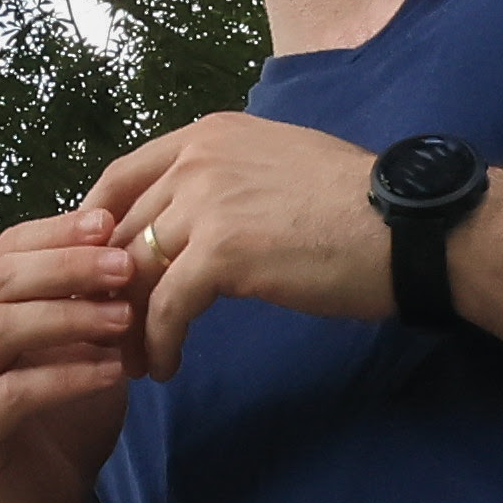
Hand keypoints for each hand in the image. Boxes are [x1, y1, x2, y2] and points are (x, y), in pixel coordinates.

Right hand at [0, 211, 146, 502]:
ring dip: (67, 317)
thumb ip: (91, 304)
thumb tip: (126, 244)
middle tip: (124, 266)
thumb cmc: (62, 427)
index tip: (111, 222)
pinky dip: (66, 376)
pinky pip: (11, 393)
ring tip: (124, 319)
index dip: (56, 232)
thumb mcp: (83, 352)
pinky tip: (113, 373)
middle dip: (65, 267)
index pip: (4, 249)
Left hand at [76, 112, 390, 368]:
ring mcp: (207, 202)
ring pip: (134, 271)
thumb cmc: (356, 206)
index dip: (95, 229)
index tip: (94, 271)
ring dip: (126, 323)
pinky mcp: (221, 252)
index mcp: (209, 135)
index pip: (121, 177)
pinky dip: (158, 342)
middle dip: (105, 285)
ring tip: (131, 360)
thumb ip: (227, 180)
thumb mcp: (278, 165)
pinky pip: (166, 306)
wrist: (408, 228)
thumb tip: (190, 217)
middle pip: (121, 229)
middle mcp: (198, 158)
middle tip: (102, 330)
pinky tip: (166, 367)